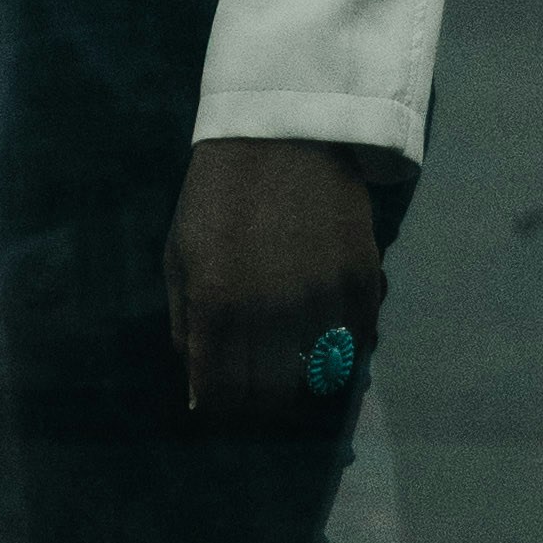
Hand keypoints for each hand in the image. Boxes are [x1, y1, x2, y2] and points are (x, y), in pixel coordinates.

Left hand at [166, 137, 390, 426]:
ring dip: (305, 374)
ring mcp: (321, 297)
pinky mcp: (361, 280)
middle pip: (272, 395)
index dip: (225, 410)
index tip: (229, 404)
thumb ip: (186, 326)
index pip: (222, 394)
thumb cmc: (219, 194)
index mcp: (216, 305)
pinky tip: (329, 330)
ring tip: (296, 357)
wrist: (282, 132)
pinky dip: (344, 345)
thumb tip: (198, 394)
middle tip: (263, 389)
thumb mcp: (180, 255)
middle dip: (263, 403)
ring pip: (318, 374)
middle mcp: (270, 310)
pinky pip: (358, 341)